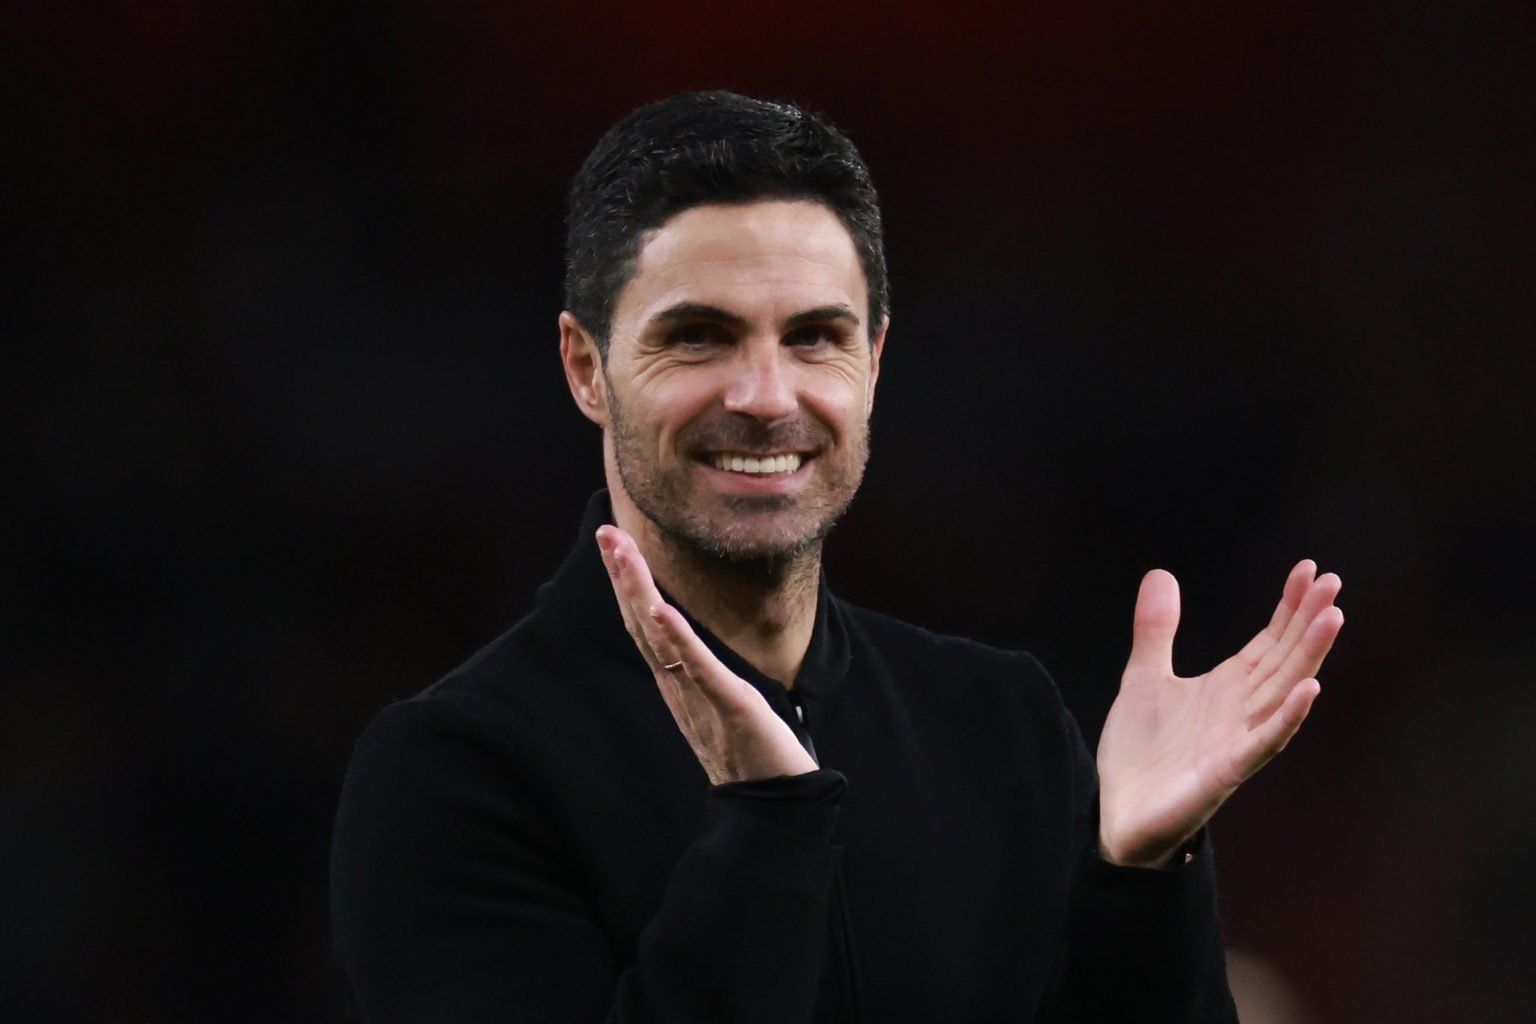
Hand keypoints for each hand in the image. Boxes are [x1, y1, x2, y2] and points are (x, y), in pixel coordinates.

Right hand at [595, 526, 817, 785]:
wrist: (773, 805)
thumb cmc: (752, 752)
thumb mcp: (719, 701)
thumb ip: (700, 674)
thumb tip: (688, 644)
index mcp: (678, 682)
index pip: (645, 624)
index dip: (627, 582)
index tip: (614, 540)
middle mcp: (679, 687)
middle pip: (641, 623)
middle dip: (623, 575)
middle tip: (606, 530)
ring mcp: (699, 696)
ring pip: (660, 638)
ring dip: (639, 592)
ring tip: (623, 552)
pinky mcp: (729, 706)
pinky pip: (699, 669)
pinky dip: (678, 638)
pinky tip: (661, 610)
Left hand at [1096, 561, 1342, 867]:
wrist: (1117, 813)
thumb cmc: (1141, 753)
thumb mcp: (1142, 678)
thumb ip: (1156, 631)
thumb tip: (1161, 574)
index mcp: (1226, 688)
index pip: (1268, 641)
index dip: (1289, 606)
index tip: (1309, 569)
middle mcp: (1241, 711)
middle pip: (1284, 659)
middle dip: (1308, 621)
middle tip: (1333, 581)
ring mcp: (1238, 741)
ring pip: (1283, 692)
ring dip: (1309, 656)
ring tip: (1333, 618)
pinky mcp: (1225, 771)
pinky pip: (1264, 742)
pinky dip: (1288, 717)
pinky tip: (1310, 689)